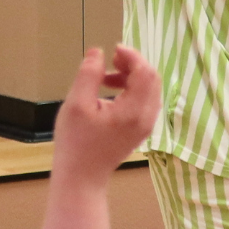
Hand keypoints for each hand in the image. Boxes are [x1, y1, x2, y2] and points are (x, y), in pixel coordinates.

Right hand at [52, 44, 159, 184]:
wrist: (81, 177)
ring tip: (106, 76)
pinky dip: (132, 88)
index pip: (145, 72)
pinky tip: (111, 89)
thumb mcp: (76, 104)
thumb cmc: (76, 142)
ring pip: (150, 89)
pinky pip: (145, 100)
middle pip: (152, 79)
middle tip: (110, 60)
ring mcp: (145, 125)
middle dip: (133, 64)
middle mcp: (146, 117)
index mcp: (133, 111)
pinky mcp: (140, 129)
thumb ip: (89, 75)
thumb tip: (98, 52)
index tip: (112, 50)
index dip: (132, 56)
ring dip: (132, 75)